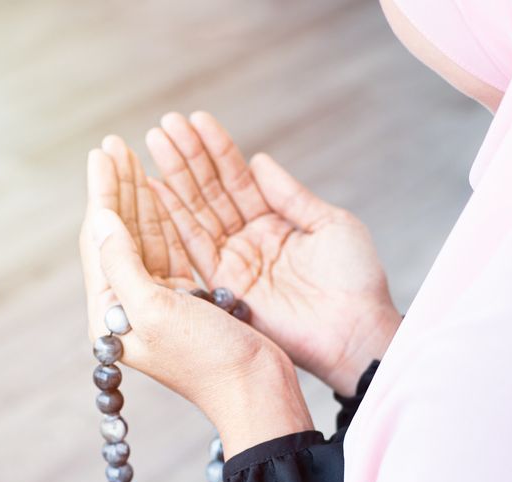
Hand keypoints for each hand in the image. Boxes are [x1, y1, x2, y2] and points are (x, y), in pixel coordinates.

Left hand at [79, 137, 312, 454]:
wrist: (256, 392)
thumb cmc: (209, 361)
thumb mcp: (158, 311)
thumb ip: (123, 264)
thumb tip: (101, 219)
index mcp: (111, 315)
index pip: (100, 241)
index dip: (103, 193)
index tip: (103, 152)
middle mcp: (128, 308)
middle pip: (117, 235)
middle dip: (117, 188)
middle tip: (114, 144)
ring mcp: (158, 304)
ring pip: (142, 238)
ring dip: (138, 196)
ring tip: (131, 156)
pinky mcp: (186, 301)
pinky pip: (167, 249)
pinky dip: (164, 217)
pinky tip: (161, 190)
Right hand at [145, 112, 401, 396]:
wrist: (356, 330)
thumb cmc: (355, 280)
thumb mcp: (329, 223)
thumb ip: (289, 194)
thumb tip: (257, 160)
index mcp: (275, 223)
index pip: (238, 179)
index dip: (217, 149)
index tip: (195, 120)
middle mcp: (249, 241)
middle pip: (212, 192)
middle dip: (188, 157)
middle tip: (165, 124)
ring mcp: (235, 263)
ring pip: (198, 212)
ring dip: (175, 177)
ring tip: (155, 142)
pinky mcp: (224, 286)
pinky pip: (194, 247)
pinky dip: (174, 217)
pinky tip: (156, 188)